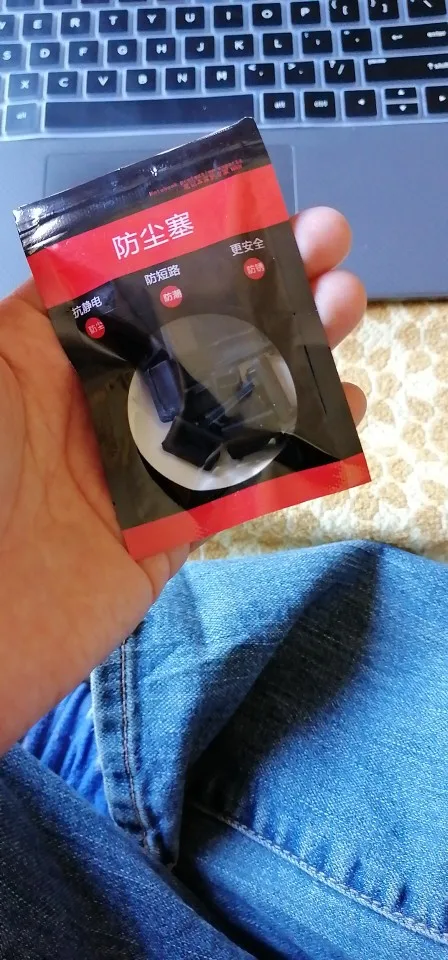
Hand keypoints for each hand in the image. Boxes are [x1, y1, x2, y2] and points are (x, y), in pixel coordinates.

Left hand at [0, 208, 365, 749]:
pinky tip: (342, 412)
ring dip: (295, 356)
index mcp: (50, 357)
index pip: (139, 286)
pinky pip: (241, 484)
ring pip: (234, 402)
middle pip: (201, 336)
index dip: (200, 247)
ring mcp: (141, 468)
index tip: (256, 212)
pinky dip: (297, 449)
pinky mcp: (168, 533)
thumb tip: (75, 254)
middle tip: (326, 248)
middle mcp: (102, 405)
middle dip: (266, 288)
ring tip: (345, 312)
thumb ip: (27, 316)